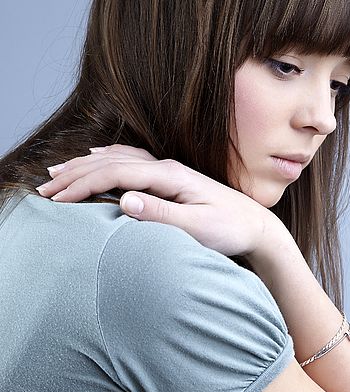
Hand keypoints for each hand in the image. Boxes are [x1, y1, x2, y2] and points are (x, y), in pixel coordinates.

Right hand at [35, 144, 281, 257]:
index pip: (115, 174)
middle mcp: (167, 168)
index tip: (56, 199)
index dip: (82, 185)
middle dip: (74, 174)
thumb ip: (161, 215)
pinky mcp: (173, 179)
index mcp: (170, 176)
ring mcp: (170, 171)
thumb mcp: (197, 228)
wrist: (258, 227)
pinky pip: (132, 161)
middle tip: (44, 189)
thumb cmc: (231, 230)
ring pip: (118, 160)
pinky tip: (98, 158)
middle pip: (111, 162)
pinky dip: (108, 160)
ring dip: (86, 166)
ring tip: (58, 173)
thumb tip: (124, 200)